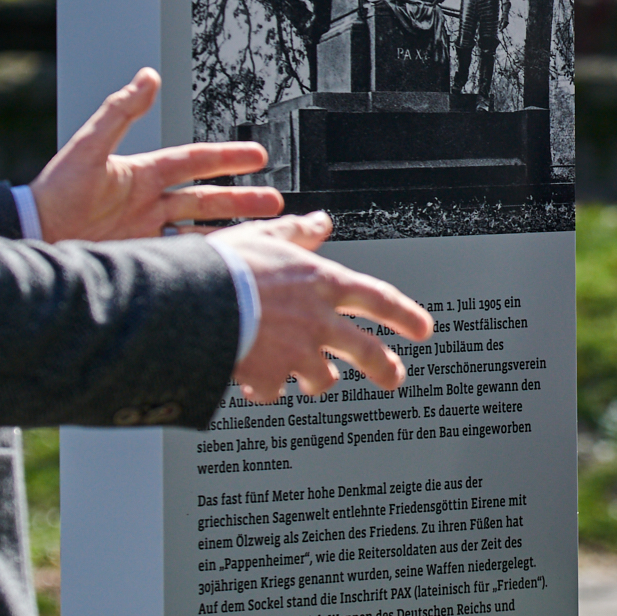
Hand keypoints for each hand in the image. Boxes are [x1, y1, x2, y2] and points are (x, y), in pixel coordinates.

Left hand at [29, 70, 282, 241]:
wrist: (33, 237)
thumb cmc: (54, 193)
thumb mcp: (88, 148)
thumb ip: (120, 112)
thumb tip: (145, 76)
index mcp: (143, 173)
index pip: (195, 162)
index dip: (227, 158)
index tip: (257, 155)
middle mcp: (149, 201)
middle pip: (206, 198)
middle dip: (242, 199)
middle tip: (275, 200)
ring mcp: (146, 230)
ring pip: (200, 227)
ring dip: (231, 228)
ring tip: (262, 232)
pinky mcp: (141, 255)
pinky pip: (181, 253)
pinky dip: (205, 254)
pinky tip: (225, 258)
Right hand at [216, 211, 433, 402]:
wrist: (194, 301)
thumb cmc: (227, 266)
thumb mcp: (267, 237)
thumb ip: (298, 233)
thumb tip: (320, 223)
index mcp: (322, 284)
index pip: (378, 300)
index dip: (405, 315)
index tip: (422, 330)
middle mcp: (317, 321)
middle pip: (365, 350)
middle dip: (385, 367)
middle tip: (395, 377)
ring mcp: (297, 353)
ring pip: (323, 378)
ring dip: (320, 381)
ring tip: (313, 382)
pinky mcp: (270, 378)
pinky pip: (274, 392)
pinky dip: (266, 390)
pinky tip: (257, 385)